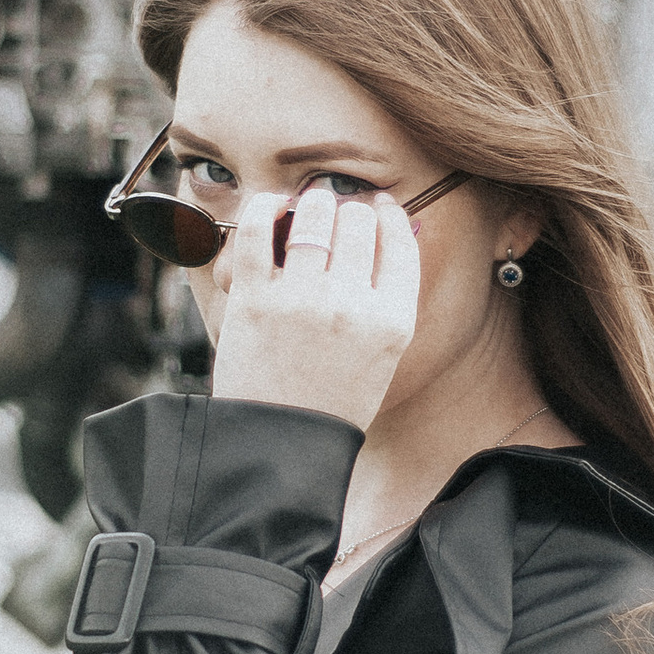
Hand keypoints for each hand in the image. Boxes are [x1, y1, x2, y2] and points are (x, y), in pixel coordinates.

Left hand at [208, 184, 419, 434]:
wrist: (281, 449)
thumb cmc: (331, 404)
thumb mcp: (383, 358)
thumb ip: (388, 301)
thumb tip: (388, 231)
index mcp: (392, 321)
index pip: (400, 242)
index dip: (389, 215)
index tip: (379, 206)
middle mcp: (350, 305)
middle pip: (358, 221)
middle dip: (349, 210)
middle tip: (336, 215)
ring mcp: (301, 300)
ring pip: (314, 217)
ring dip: (312, 205)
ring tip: (306, 210)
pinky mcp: (253, 300)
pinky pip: (255, 230)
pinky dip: (263, 208)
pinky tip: (271, 207)